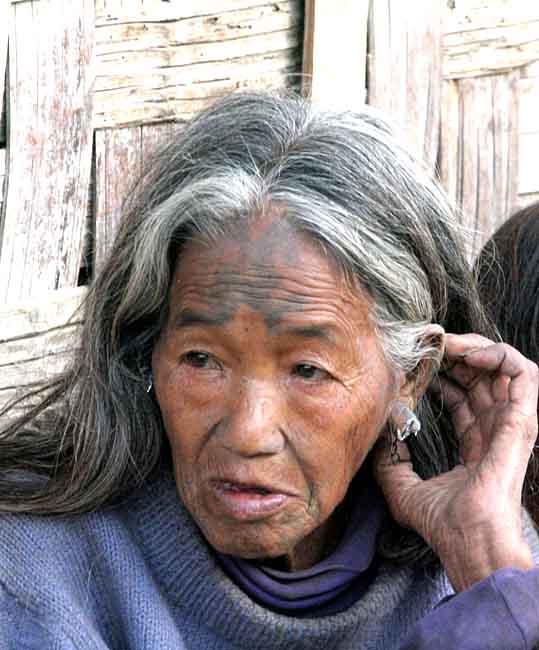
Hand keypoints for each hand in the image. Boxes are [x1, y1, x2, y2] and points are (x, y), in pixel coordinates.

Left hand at [374, 333, 538, 590]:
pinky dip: (499, 355)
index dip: (443, 374)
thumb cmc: (443, 523)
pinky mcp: (520, 421)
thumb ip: (389, 460)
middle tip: (430, 345)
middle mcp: (496, 429)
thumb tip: (378, 432)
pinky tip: (468, 355)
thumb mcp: (403, 487)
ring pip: (505, 368)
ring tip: (448, 344)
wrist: (468, 541)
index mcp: (476, 442)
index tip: (418, 362)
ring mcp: (511, 424)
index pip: (463, 396)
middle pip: (482, 377)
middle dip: (457, 354)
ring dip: (477, 348)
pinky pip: (524, 375)